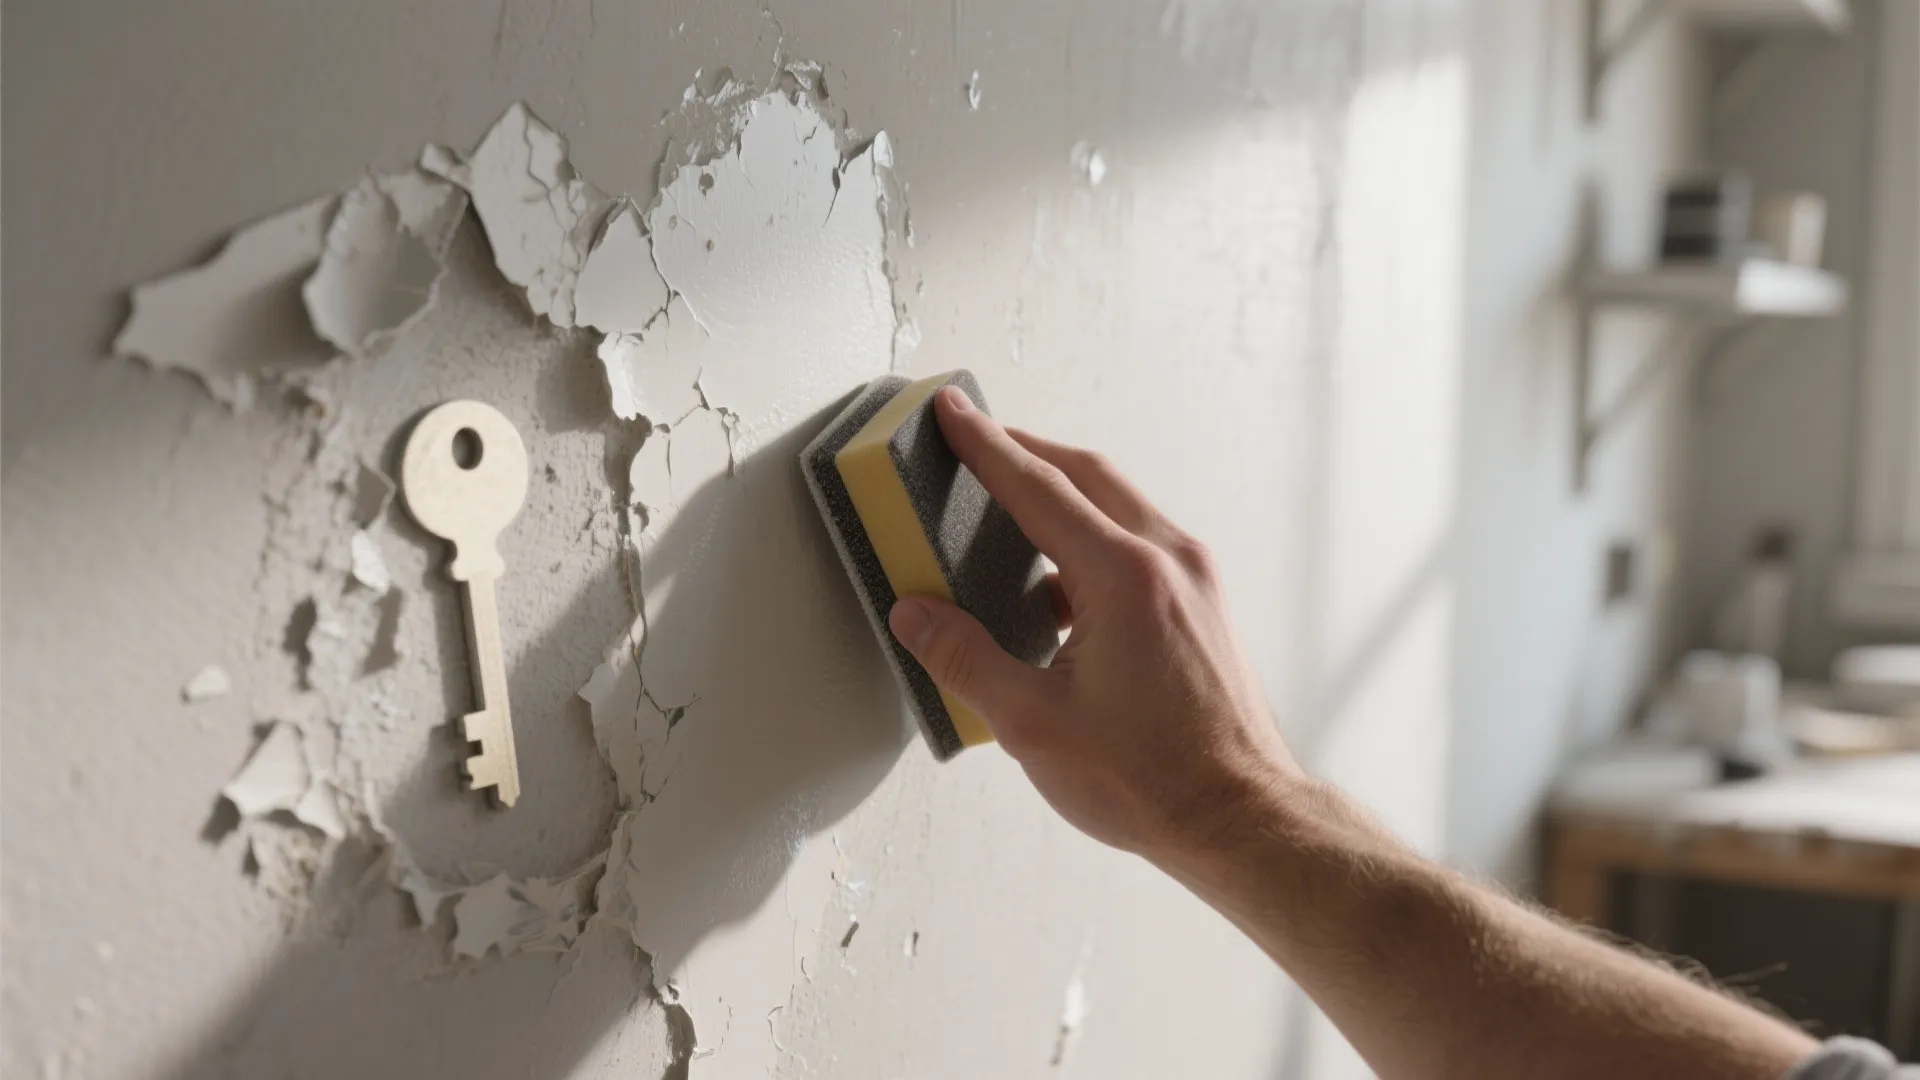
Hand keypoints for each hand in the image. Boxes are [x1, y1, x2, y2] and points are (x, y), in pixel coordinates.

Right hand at [887, 386, 1301, 862]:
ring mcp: (1193, 580)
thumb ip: (965, 659)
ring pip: (1117, 505)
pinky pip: (1137, 544)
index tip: (952, 412)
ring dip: (1060, 494)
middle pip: (1086, 475)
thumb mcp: (1032, 723)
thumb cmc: (1151, 780)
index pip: (1039, 486)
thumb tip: (915, 616)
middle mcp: (1169, 560)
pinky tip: (1052, 580)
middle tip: (974, 439)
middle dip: (1024, 451)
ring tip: (1005, 504)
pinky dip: (1089, 538)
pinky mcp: (1201, 605)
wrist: (1239, 818)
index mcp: (1125, 576)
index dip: (986, 446)